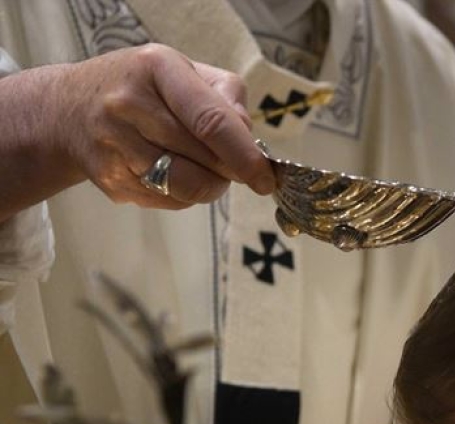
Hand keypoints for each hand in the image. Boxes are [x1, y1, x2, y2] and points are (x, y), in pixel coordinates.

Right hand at [55, 44, 272, 208]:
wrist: (68, 110)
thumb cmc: (143, 88)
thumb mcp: (183, 71)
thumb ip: (225, 97)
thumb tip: (248, 138)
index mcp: (156, 69)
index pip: (210, 120)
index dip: (244, 155)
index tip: (266, 178)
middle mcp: (129, 105)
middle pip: (203, 159)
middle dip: (230, 171)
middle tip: (236, 167)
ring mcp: (116, 147)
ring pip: (187, 187)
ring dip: (210, 186)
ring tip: (206, 169)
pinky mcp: (112, 182)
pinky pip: (169, 202)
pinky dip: (185, 195)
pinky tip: (174, 173)